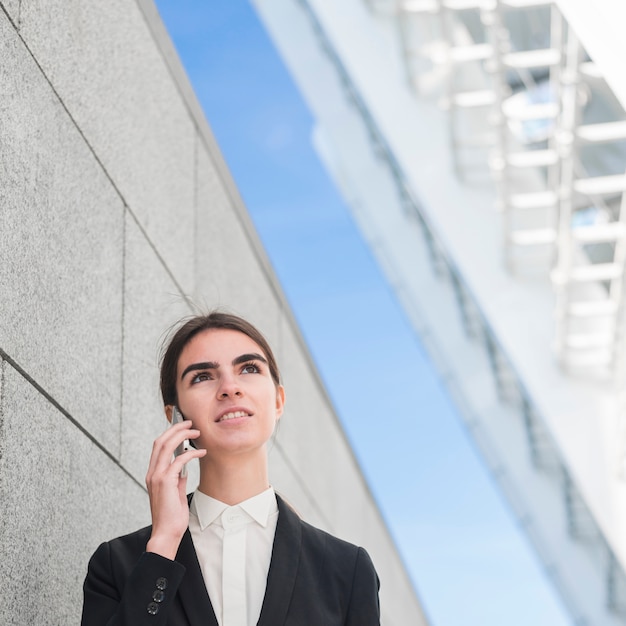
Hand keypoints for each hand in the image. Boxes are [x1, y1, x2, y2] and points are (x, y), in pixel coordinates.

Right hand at [145, 420, 205, 559]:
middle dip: (175, 428)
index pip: (158, 447)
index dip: (169, 433)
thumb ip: (176, 479)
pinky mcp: (165, 482)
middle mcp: (152, 473)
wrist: (166, 533)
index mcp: (153, 475)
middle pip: (160, 441)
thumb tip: (183, 469)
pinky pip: (178, 460)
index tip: (181, 426)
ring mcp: (157, 477)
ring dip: (182, 435)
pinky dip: (191, 453)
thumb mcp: (174, 493)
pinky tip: (201, 452)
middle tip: (190, 422)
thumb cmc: (172, 516)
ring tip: (196, 432)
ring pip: (166, 446)